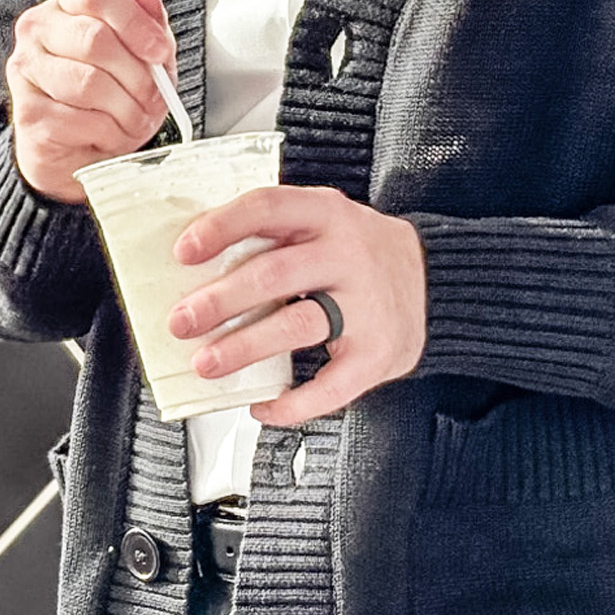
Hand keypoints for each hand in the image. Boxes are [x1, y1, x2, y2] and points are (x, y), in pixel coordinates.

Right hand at [7, 0, 174, 203]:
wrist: (77, 152)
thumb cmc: (110, 99)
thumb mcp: (141, 58)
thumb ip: (148, 27)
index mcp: (66, 5)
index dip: (134, 21)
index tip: (160, 51)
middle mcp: (37, 30)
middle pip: (95, 39)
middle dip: (138, 76)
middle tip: (155, 98)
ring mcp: (26, 70)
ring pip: (89, 82)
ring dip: (127, 109)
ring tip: (136, 121)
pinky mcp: (28, 113)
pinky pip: (80, 120)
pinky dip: (110, 133)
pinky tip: (112, 136)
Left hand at [167, 186, 426, 426]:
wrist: (432, 278)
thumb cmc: (356, 252)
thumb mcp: (320, 222)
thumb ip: (270, 233)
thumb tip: (193, 266)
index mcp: (325, 213)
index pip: (268, 209)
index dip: (221, 228)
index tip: (184, 252)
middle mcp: (347, 254)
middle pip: (274, 274)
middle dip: (220, 301)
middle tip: (182, 322)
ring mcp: (366, 304)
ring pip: (297, 325)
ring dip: (244, 347)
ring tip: (207, 364)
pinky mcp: (378, 351)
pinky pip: (332, 385)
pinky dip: (293, 402)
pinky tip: (264, 405)